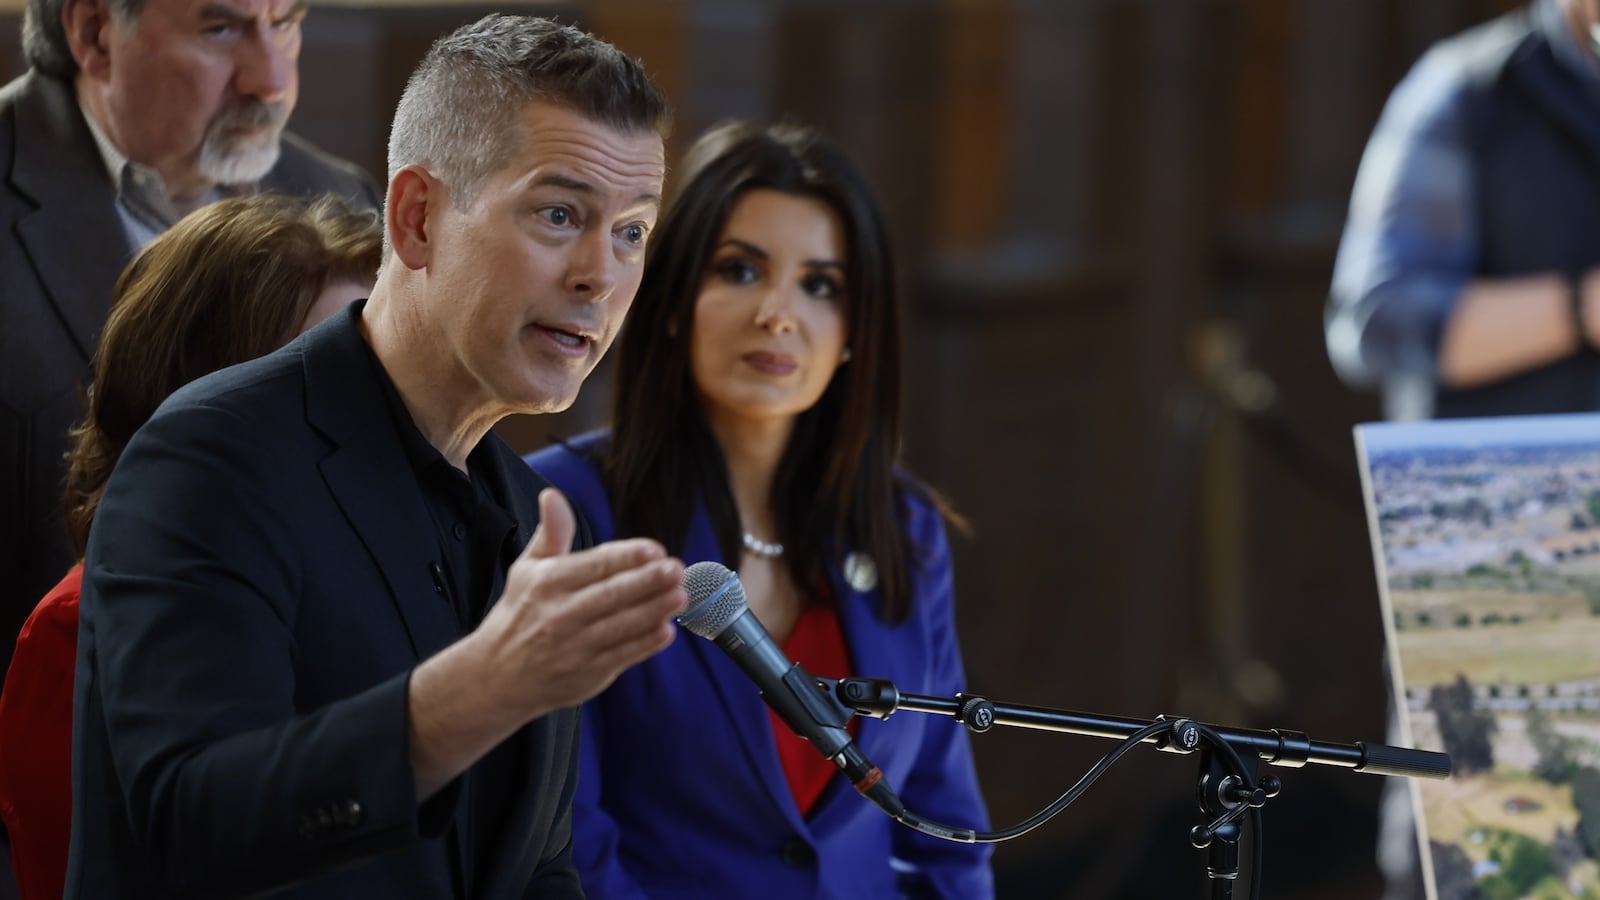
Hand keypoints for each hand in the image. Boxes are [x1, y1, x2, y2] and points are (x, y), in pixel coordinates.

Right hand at [475, 487, 683, 719]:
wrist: (497, 677)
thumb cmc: (520, 613)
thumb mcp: (526, 569)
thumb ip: (551, 533)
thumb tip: (552, 495)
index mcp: (548, 583)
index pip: (594, 565)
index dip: (627, 557)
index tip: (655, 550)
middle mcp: (560, 614)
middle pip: (611, 595)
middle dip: (648, 581)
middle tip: (677, 569)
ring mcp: (574, 647)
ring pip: (621, 626)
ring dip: (654, 610)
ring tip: (682, 595)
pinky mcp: (587, 674)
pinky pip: (622, 656)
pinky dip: (645, 644)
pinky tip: (667, 630)